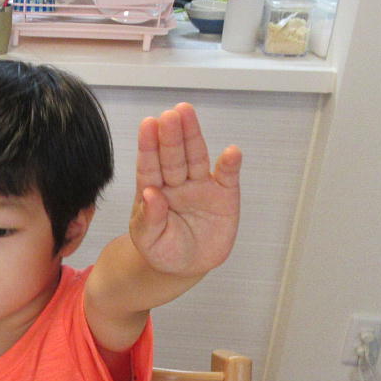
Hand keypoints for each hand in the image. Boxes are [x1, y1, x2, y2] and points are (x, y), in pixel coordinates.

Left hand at [130, 103, 240, 277]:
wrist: (187, 266)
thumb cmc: (163, 249)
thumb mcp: (148, 241)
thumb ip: (148, 219)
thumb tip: (149, 193)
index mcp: (153, 191)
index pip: (149, 166)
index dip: (149, 145)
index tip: (148, 125)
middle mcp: (175, 183)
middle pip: (173, 156)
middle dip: (171, 135)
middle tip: (171, 114)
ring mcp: (200, 186)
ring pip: (196, 158)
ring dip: (193, 136)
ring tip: (188, 114)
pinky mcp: (224, 195)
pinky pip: (227, 177)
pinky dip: (230, 165)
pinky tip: (232, 152)